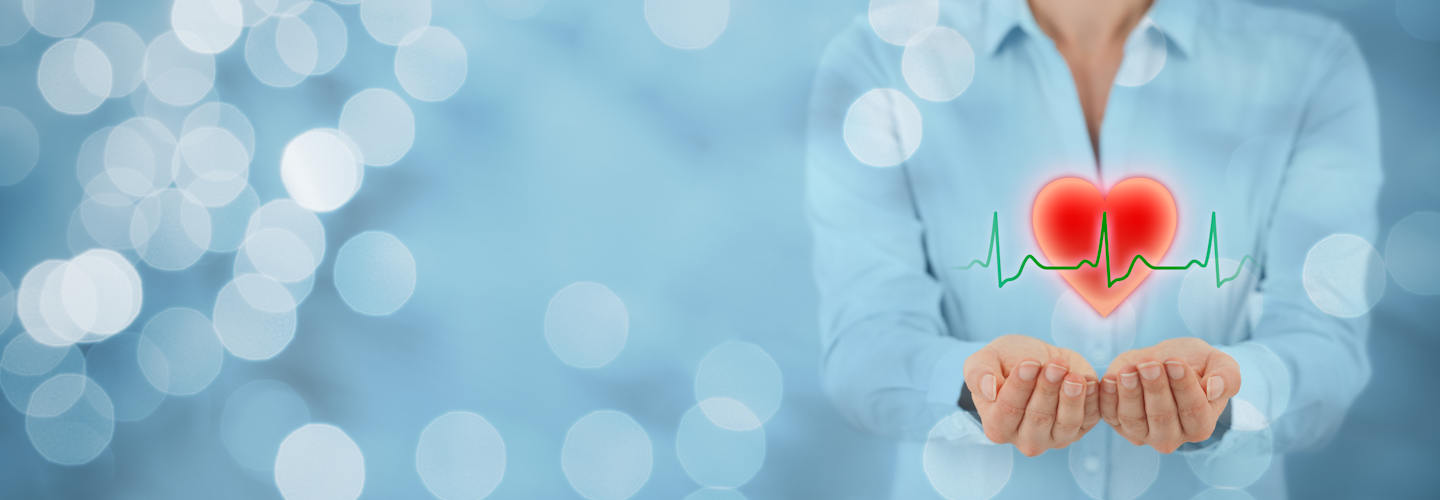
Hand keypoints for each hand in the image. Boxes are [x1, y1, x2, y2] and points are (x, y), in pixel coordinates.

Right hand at [963, 334, 1099, 455]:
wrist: (1035, 359)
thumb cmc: (1005, 362)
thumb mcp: (983, 360)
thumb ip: (977, 374)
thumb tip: (989, 390)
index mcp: (997, 426)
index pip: (1008, 410)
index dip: (1020, 387)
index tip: (1029, 364)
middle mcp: (1025, 439)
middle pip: (1038, 418)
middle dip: (1047, 390)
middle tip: (1054, 366)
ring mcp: (1054, 438)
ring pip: (1066, 423)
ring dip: (1071, 398)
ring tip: (1073, 375)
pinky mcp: (1079, 429)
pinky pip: (1089, 418)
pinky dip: (1091, 401)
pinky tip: (1087, 381)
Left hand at [1100, 338, 1240, 452]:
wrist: (1164, 359)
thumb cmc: (1196, 363)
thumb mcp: (1219, 364)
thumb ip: (1227, 377)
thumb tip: (1213, 389)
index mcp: (1201, 426)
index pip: (1194, 412)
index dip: (1184, 387)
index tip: (1175, 362)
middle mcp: (1171, 437)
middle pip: (1162, 418)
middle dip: (1155, 390)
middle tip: (1150, 365)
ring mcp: (1142, 433)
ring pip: (1133, 419)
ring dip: (1130, 393)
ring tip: (1129, 370)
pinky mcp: (1117, 422)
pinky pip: (1109, 414)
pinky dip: (1107, 397)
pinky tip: (1111, 378)